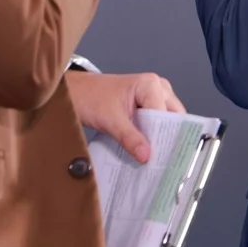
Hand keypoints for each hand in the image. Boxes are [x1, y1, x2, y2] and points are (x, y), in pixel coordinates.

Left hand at [65, 69, 184, 162]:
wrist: (75, 92)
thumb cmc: (90, 97)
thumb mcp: (110, 120)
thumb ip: (129, 138)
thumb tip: (146, 156)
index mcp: (151, 85)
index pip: (167, 116)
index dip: (165, 136)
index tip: (163, 157)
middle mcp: (157, 88)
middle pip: (172, 118)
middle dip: (166, 138)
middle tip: (162, 162)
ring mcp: (153, 96)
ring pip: (165, 122)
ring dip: (159, 139)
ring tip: (155, 159)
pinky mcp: (146, 106)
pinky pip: (156, 123)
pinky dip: (151, 136)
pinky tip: (147, 151)